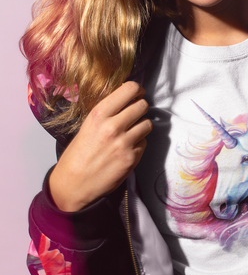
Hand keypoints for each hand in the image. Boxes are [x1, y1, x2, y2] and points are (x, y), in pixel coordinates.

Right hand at [49, 82, 151, 211]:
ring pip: (147, 124)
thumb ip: (107, 113)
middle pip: (143, 105)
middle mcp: (113, 126)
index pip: (129, 89)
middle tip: (135, 114)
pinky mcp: (132, 158)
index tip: (137, 93)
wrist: (73, 184)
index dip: (136, 90)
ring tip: (130, 132)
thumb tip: (127, 101)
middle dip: (140, 108)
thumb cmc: (77, 155)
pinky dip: (139, 144)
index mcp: (99, 114)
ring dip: (141, 126)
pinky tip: (126, 149)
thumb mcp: (87, 126)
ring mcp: (125, 143)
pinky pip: (144, 143)